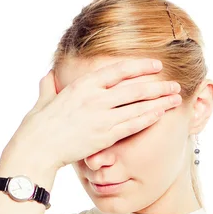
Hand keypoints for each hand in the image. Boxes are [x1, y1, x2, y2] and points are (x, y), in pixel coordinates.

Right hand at [5, 58, 182, 170]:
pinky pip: (132, 125)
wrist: (37, 148)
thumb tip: (49, 76)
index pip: (119, 70)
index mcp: (83, 85)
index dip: (140, 66)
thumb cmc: (37, 126)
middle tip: (174, 84)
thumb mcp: (43, 99)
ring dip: (159, 102)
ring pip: (138, 106)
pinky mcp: (105, 136)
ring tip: (175, 98)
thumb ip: (50, 86)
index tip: (156, 65)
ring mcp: (102, 116)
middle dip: (157, 86)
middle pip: (135, 88)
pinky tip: (161, 114)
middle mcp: (95, 97)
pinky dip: (148, 118)